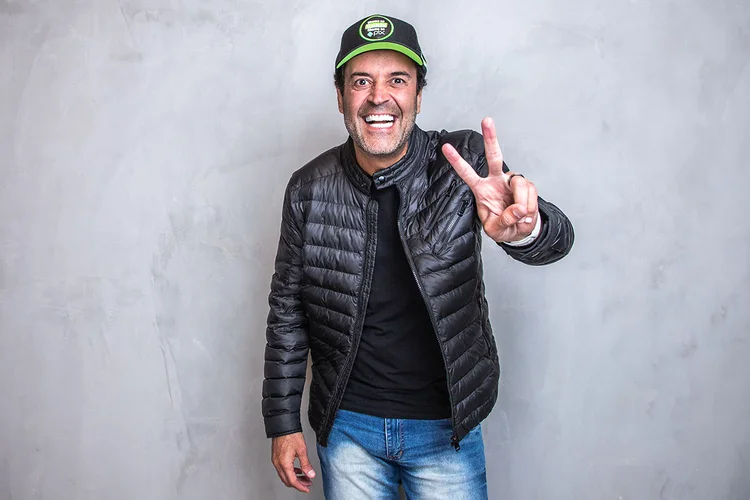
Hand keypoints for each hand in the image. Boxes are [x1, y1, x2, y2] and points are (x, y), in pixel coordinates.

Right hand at [271, 432, 315, 492]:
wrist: (283, 426)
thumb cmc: (291, 435)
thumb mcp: (302, 450)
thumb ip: (306, 464)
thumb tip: (311, 474)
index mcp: (284, 464)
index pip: (292, 481)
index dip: (301, 487)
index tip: (307, 488)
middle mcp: (278, 464)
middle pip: (287, 480)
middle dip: (298, 484)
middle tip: (307, 483)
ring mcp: (276, 461)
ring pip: (284, 476)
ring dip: (294, 478)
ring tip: (304, 477)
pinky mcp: (276, 457)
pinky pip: (282, 469)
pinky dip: (290, 472)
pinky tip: (297, 470)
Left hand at [442, 117, 538, 243]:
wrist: (519, 230)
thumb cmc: (503, 227)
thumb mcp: (496, 230)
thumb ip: (503, 221)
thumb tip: (517, 209)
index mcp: (481, 189)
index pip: (467, 173)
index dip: (456, 161)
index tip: (445, 147)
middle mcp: (496, 180)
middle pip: (494, 156)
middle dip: (490, 138)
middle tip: (486, 120)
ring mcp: (511, 182)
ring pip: (519, 183)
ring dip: (523, 202)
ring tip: (520, 216)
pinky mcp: (526, 186)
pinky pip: (531, 192)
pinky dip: (531, 206)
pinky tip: (526, 214)